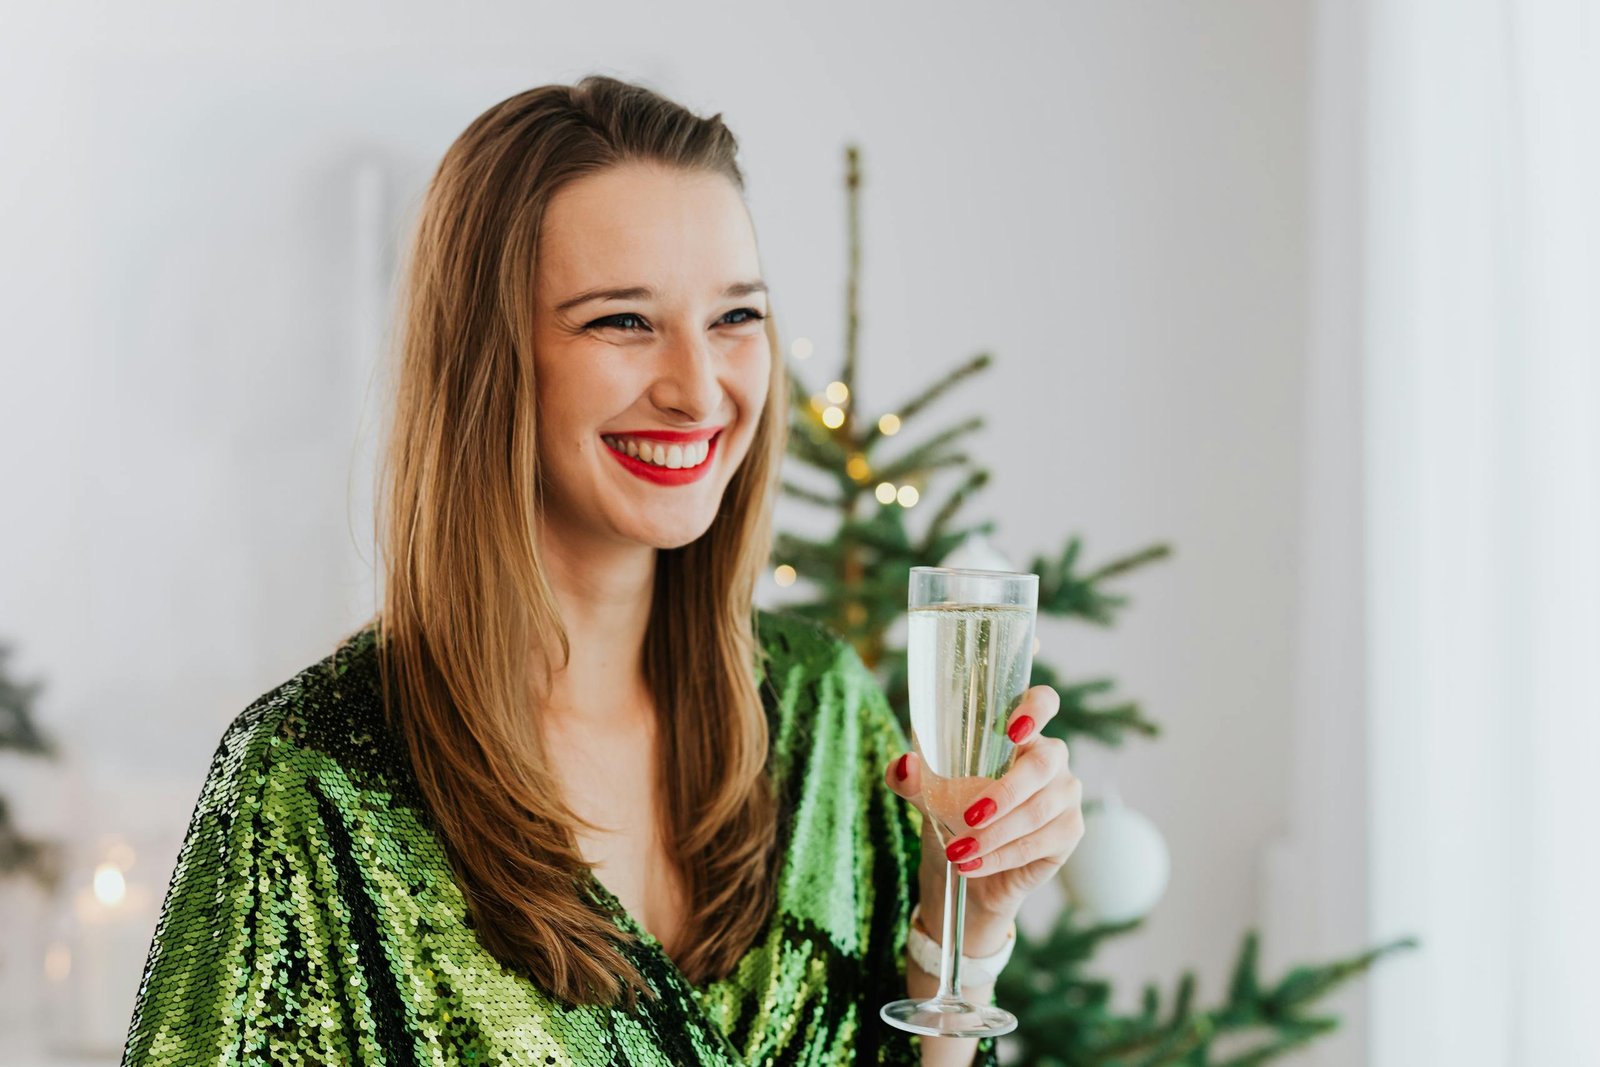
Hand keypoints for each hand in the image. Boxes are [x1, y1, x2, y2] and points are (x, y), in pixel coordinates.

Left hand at [883, 684, 1082, 951]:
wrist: (968, 866)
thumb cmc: (952, 815)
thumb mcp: (926, 795)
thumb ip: (911, 778)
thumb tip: (904, 763)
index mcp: (1020, 734)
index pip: (1044, 702)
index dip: (1036, 709)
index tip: (1013, 729)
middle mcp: (1050, 759)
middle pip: (1042, 764)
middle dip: (1006, 791)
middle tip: (969, 815)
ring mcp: (1064, 795)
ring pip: (1038, 810)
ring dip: (995, 834)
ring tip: (957, 851)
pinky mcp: (1068, 832)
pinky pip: (1040, 842)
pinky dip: (1002, 855)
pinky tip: (973, 864)